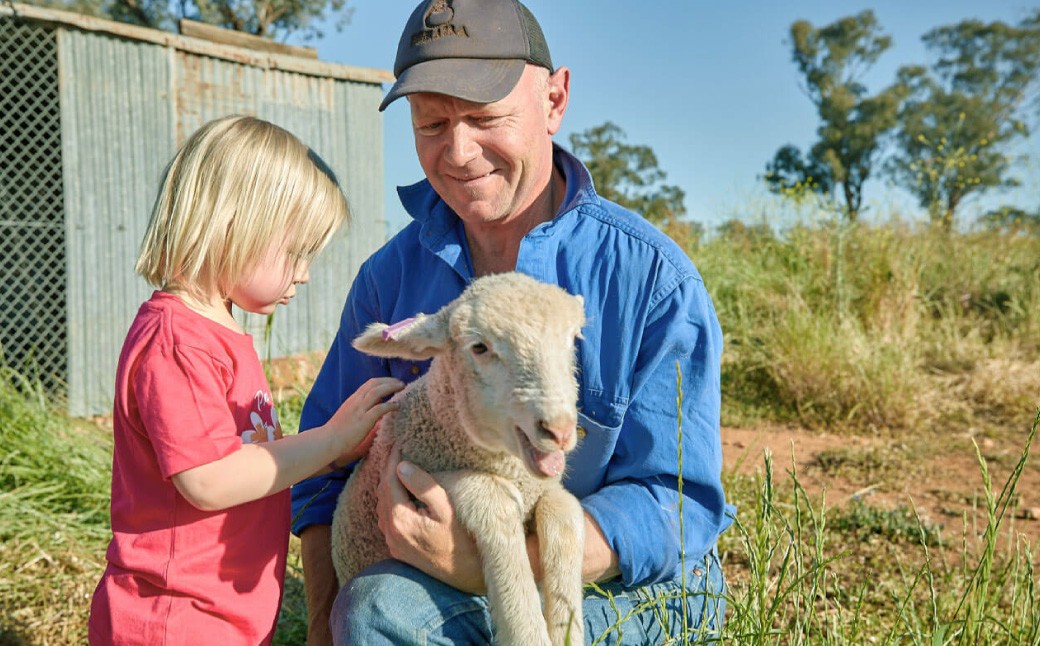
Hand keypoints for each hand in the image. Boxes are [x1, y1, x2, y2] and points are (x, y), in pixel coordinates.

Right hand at [326, 377, 402, 467]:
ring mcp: (360, 410)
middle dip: (389, 381)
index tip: (393, 382)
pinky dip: (390, 405)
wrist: (327, 441)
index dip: (383, 380)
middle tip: (401, 383)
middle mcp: (356, 401)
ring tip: (402, 388)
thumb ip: (362, 410)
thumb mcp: (349, 416)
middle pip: (375, 383)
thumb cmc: (337, 433)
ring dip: (391, 388)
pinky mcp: (364, 420)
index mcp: (353, 400)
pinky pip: (379, 408)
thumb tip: (377, 409)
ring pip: (377, 391)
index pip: (369, 384)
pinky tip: (397, 406)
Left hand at [376, 444, 485, 593]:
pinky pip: (387, 518)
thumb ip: (424, 486)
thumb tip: (402, 466)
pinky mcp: (398, 549)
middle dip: (389, 469)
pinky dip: (390, 501)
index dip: (394, 458)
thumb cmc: (463, 540)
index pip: (390, 480)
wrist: (468, 575)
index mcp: (400, 519)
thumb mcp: (446, 508)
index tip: (400, 442)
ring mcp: (393, 542)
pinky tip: (401, 492)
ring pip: (382, 505)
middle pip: (382, 491)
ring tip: (399, 467)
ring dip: (388, 485)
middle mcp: (391, 531)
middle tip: (398, 450)